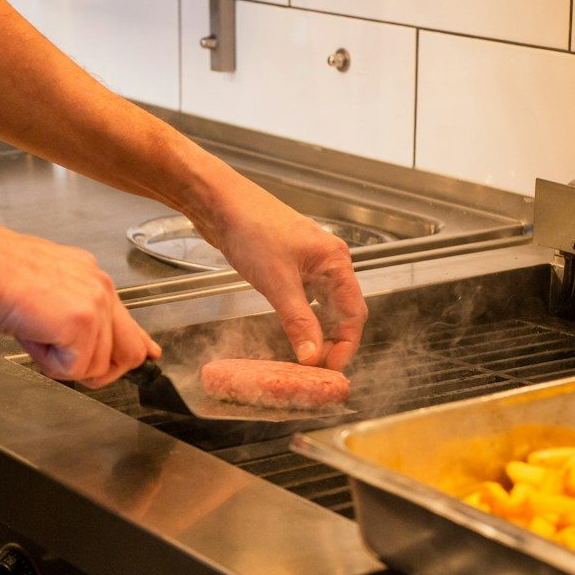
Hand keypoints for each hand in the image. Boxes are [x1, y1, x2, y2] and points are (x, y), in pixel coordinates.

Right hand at [0, 226, 160, 387]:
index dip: (139, 344)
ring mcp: (94, 305)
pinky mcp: (81, 324)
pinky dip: (50, 364)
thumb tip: (75, 337)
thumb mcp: (42, 289)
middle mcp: (100, 288)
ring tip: (34, 333)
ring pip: (96, 366)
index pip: (127, 320)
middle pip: (129, 352)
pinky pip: (75, 369)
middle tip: (66, 364)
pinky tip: (32, 337)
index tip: (149, 355)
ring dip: (62, 363)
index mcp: (90, 278)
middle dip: (100, 371)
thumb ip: (70, 311)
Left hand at [192, 175, 367, 369]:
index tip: (331, 370)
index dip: (346, 345)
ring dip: (318, 331)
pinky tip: (292, 332)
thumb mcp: (277, 282)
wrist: (220, 204)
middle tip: (317, 369)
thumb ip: (298, 321)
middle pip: (342, 311)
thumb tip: (313, 355)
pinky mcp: (289, 265)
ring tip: (306, 357)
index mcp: (336, 261)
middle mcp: (328, 262)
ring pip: (323, 306)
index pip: (354, 313)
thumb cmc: (252, 229)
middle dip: (334, 342)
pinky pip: (305, 298)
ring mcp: (308, 263)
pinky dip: (302, 318)